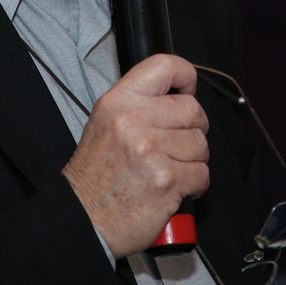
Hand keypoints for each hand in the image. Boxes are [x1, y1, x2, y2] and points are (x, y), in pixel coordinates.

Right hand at [62, 54, 208, 258]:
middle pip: (193, 110)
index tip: (187, 89)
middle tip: (175, 144)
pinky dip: (195, 184)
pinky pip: (202, 173)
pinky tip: (174, 187)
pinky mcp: (167, 180)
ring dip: (192, 160)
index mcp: (118, 102)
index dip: (185, 76)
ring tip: (170, 168)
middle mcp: (133, 121)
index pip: (163, 66)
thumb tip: (177, 94)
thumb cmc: (95, 175)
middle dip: (192, 129)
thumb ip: (138, 104)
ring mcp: (151, 151)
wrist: (83, 218)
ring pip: (201, 144)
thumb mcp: (104, 123)